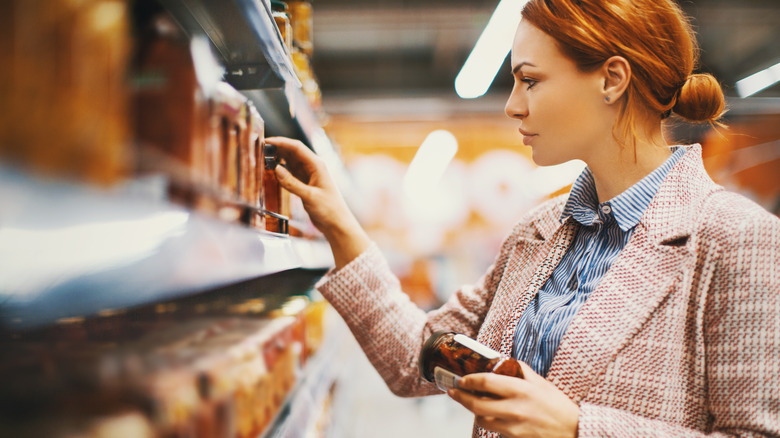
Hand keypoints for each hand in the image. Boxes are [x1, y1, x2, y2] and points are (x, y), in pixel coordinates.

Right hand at [265, 136, 369, 267]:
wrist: (336, 223)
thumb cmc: (329, 209)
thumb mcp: (309, 196)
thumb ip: (292, 183)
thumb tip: (275, 169)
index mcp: (317, 165)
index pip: (296, 147)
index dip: (281, 142)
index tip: (266, 141)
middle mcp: (313, 167)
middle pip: (292, 151)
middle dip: (277, 148)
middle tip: (261, 149)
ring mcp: (308, 174)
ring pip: (290, 161)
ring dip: (278, 158)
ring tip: (264, 158)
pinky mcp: (305, 183)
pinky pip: (290, 172)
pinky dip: (281, 170)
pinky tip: (273, 171)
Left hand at [448, 363, 578, 437]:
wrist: (573, 431)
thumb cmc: (557, 405)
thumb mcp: (540, 382)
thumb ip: (519, 370)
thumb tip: (502, 361)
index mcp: (520, 389)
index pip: (485, 382)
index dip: (468, 380)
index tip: (461, 379)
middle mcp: (514, 408)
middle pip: (476, 404)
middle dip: (460, 397)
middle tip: (453, 391)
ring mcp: (513, 426)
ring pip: (481, 419)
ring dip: (472, 410)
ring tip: (468, 402)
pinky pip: (493, 429)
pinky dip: (487, 420)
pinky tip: (486, 414)